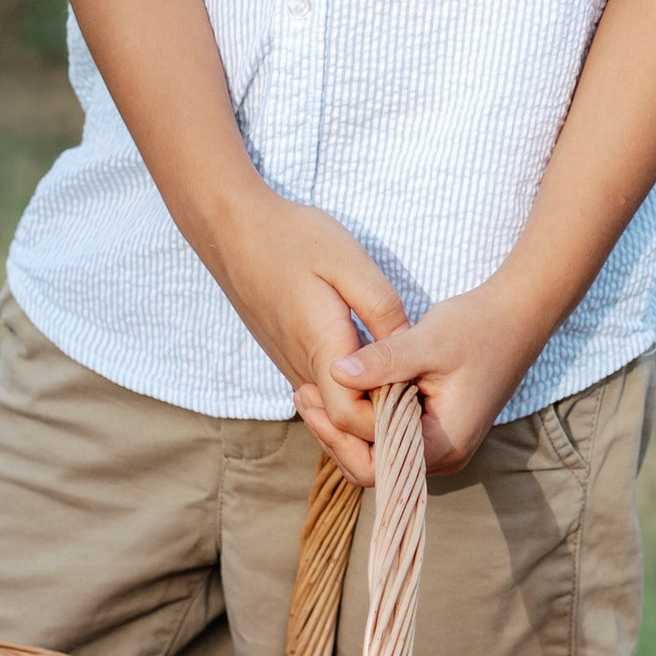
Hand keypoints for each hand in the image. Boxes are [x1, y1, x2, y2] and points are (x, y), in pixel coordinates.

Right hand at [210, 191, 407, 481]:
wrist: (232, 230)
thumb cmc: (293, 238)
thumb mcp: (348, 262)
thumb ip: (381, 310)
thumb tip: (409, 351)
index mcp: (321, 349)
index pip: (353, 420)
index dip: (388, 420)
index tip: (422, 396)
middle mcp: (302, 368)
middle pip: (344, 426)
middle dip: (383, 422)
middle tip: (423, 394)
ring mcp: (291, 365)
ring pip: (333, 412)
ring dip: (368, 408)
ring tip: (406, 381)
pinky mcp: (288, 357)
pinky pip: (323, 393)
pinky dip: (351, 394)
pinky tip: (377, 370)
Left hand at [332, 278, 544, 477]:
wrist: (516, 318)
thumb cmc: (477, 328)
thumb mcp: (428, 341)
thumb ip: (383, 361)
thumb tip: (335, 372)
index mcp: (443, 445)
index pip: (375, 466)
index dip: (338, 437)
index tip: (311, 398)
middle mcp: (442, 456)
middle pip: (371, 468)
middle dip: (334, 435)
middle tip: (303, 394)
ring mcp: (439, 446)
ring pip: (376, 454)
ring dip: (344, 427)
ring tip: (312, 389)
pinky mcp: (433, 430)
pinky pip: (388, 438)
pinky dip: (362, 419)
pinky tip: (338, 388)